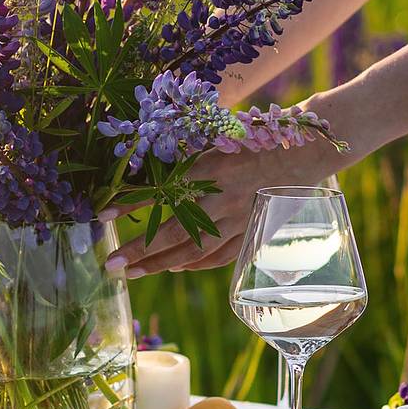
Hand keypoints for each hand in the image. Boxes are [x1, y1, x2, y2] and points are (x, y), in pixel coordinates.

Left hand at [107, 137, 345, 278]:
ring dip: (160, 263)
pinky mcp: (253, 232)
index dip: (130, 203)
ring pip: (194, 251)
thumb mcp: (217, 137)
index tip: (102, 213)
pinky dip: (195, 264)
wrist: (304, 151)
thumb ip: (185, 154)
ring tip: (132, 271)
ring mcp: (239, 220)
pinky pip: (219, 256)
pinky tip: (175, 265)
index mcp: (210, 169)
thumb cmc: (256, 138)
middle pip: (173, 233)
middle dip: (139, 251)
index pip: (162, 190)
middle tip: (111, 265)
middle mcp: (221, 199)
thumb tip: (144, 165)